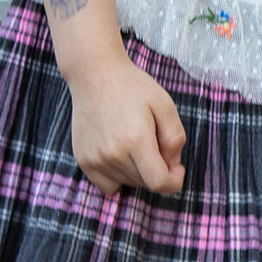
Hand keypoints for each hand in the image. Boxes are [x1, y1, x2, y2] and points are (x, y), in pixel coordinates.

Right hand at [66, 53, 187, 196]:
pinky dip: (119, 176)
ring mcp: (94, 159)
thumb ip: (175, 138)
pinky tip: (120, 153)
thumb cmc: (133, 88)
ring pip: (127, 183)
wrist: (94, 75)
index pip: (158, 182)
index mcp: (136, 139)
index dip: (174, 182)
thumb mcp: (165, 104)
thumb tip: (172, 166)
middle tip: (154, 141)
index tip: (178, 169)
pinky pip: (107, 185)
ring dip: (138, 171)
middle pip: (144, 183)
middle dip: (157, 169)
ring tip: (134, 140)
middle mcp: (112, 154)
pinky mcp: (83, 160)